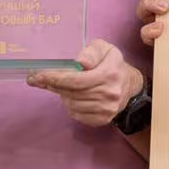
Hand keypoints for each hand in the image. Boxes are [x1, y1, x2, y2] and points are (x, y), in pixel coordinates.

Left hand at [25, 39, 142, 126]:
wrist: (130, 85)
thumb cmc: (112, 63)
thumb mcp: (105, 48)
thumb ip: (92, 52)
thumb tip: (81, 63)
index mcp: (108, 74)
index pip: (76, 80)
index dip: (55, 78)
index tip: (38, 76)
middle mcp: (109, 94)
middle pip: (71, 93)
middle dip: (53, 85)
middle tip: (40, 79)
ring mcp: (106, 109)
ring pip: (72, 105)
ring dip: (62, 95)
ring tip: (62, 86)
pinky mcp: (103, 119)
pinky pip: (77, 115)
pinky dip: (70, 106)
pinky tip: (72, 97)